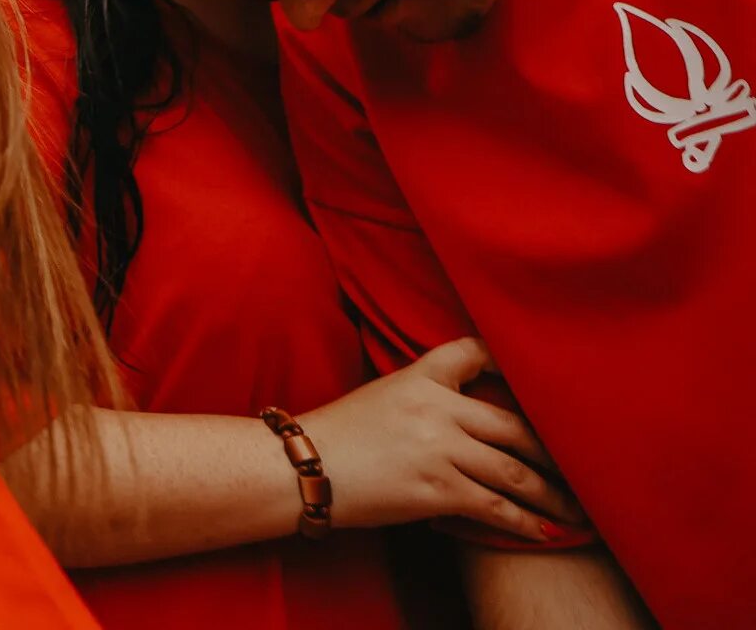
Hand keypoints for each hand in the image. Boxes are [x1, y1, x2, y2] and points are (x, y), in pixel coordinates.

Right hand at [305, 338, 587, 539]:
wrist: (301, 467)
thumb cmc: (338, 436)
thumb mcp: (382, 399)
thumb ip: (426, 401)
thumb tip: (470, 421)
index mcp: (419, 377)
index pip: (474, 353)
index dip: (510, 364)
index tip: (540, 384)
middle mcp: (436, 409)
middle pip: (516, 426)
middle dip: (555, 453)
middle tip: (584, 469)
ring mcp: (438, 449)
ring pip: (515, 472)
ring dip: (552, 496)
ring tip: (577, 511)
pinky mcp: (437, 490)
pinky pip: (496, 508)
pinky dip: (527, 523)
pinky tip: (546, 531)